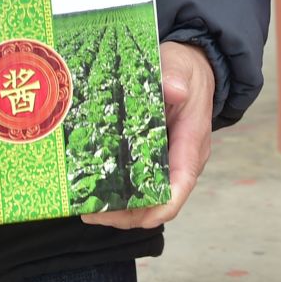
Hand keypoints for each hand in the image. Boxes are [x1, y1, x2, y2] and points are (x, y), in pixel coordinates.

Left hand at [82, 41, 214, 229]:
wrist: (193, 69)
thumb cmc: (187, 71)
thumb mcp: (181, 67)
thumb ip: (176, 76)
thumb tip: (173, 89)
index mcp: (191, 145)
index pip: (178, 187)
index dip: (156, 207)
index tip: (125, 213)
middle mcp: (181, 162)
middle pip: (158, 204)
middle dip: (126, 214)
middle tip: (90, 211)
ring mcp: (168, 163)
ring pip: (147, 200)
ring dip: (120, 209)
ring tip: (87, 206)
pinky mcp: (155, 158)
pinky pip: (140, 184)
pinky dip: (120, 192)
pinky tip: (95, 189)